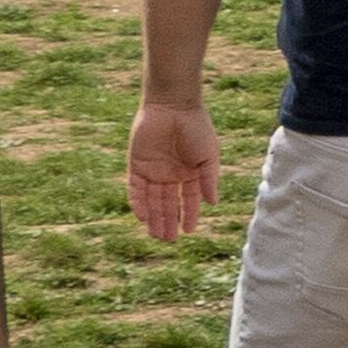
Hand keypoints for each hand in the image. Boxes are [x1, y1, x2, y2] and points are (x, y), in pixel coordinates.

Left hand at [126, 101, 221, 241]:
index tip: (189, 231)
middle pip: (168, 203)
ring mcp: (153, 171)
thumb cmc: (196, 128)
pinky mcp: (137, 165)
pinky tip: (142, 217)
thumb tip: (212, 203)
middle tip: (168, 240)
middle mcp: (170, 175)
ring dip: (153, 217)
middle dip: (168, 222)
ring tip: (156, 235)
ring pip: (152, 200)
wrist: (174, 107)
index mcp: (190, 173)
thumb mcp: (208, 156)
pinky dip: (138, 203)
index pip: (189, 199)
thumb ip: (208, 179)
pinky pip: (135, 189)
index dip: (189, 215)